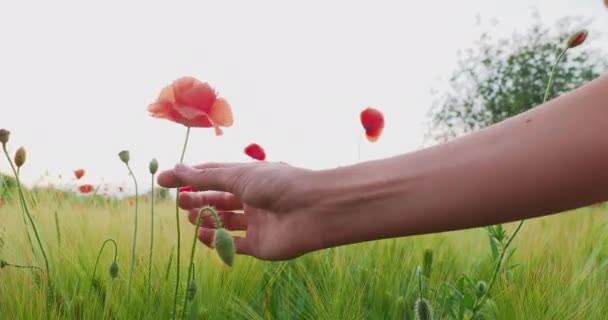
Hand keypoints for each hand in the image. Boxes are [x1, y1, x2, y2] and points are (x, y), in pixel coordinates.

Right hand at [157, 162, 326, 259]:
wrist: (312, 210)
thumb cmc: (278, 184)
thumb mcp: (237, 176)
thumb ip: (205, 177)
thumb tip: (176, 168)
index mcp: (249, 177)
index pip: (214, 175)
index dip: (189, 177)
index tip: (164, 180)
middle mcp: (253, 198)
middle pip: (218, 199)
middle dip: (198, 200)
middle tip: (180, 202)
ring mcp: (256, 222)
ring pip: (224, 222)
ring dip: (206, 220)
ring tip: (192, 216)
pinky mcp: (260, 244)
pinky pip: (234, 245)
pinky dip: (218, 242)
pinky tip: (203, 236)